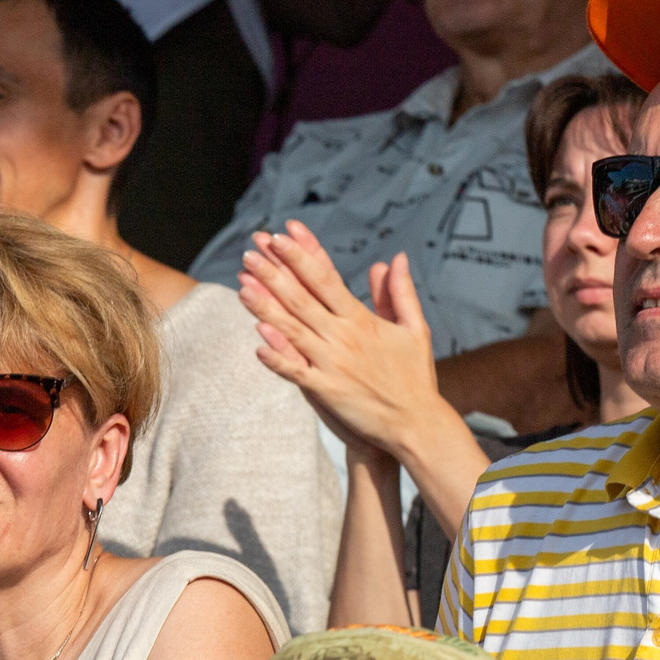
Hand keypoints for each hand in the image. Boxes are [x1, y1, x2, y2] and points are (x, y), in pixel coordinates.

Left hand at [240, 223, 469, 465]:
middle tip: (250, 252)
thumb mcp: (415, 329)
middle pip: (302, 298)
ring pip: (294, 330)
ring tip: (242, 286)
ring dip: (266, 308)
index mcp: (362, 320)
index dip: (302, 256)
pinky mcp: (328, 391)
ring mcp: (334, 364)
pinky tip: (258, 342)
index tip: (282, 235)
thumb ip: (399, 293)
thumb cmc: (415, 377)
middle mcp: (345, 337)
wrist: (417, 424)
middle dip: (274, 273)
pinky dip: (278, 358)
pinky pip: (297, 372)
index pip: (326, 279)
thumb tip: (394, 259)